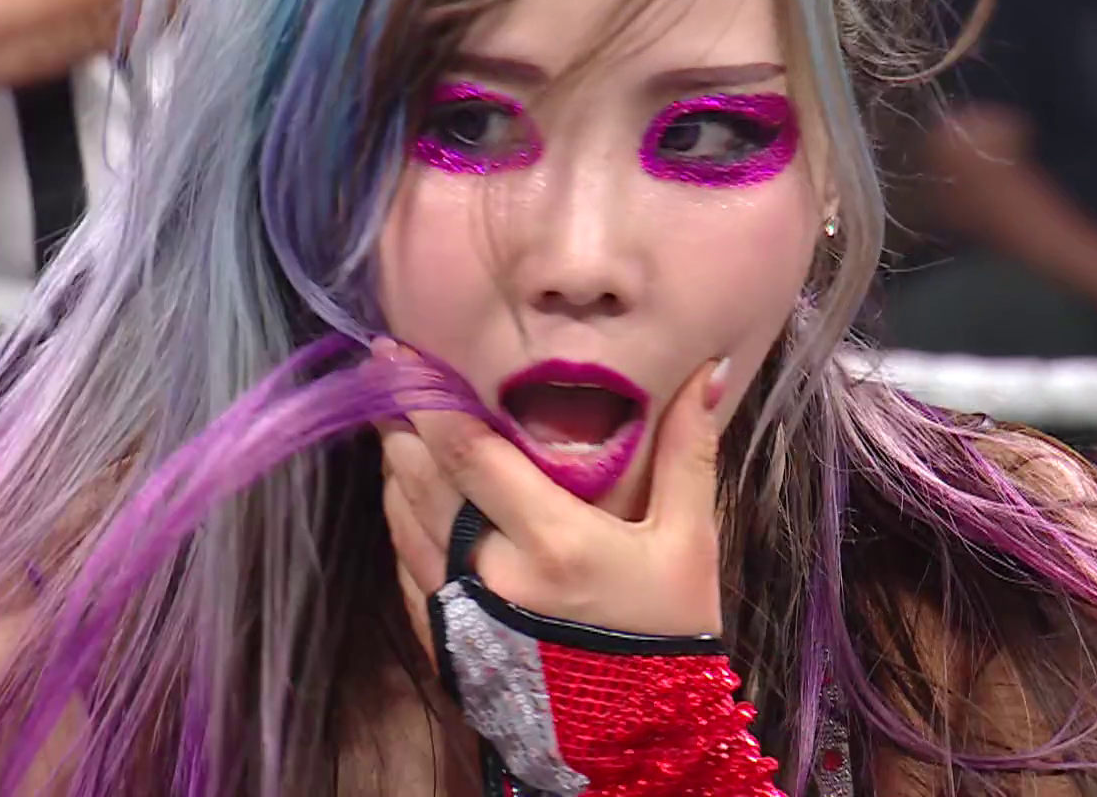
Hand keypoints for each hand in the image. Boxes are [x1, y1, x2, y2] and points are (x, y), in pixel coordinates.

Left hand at [377, 344, 728, 664]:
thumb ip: (687, 451)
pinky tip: (404, 500)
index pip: (471, 453)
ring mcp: (461, 610)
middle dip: (401, 427)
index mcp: (553, 540)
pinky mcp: (447, 639)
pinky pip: (405, 568)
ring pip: (404, 523)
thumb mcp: (689, 541)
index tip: (400, 354)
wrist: (641, 742)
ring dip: (394, 472)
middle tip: (390, 381)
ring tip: (394, 428)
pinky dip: (399, 525)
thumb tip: (706, 368)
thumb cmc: (668, 634)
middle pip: (423, 482)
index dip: (429, 400)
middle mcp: (493, 572)